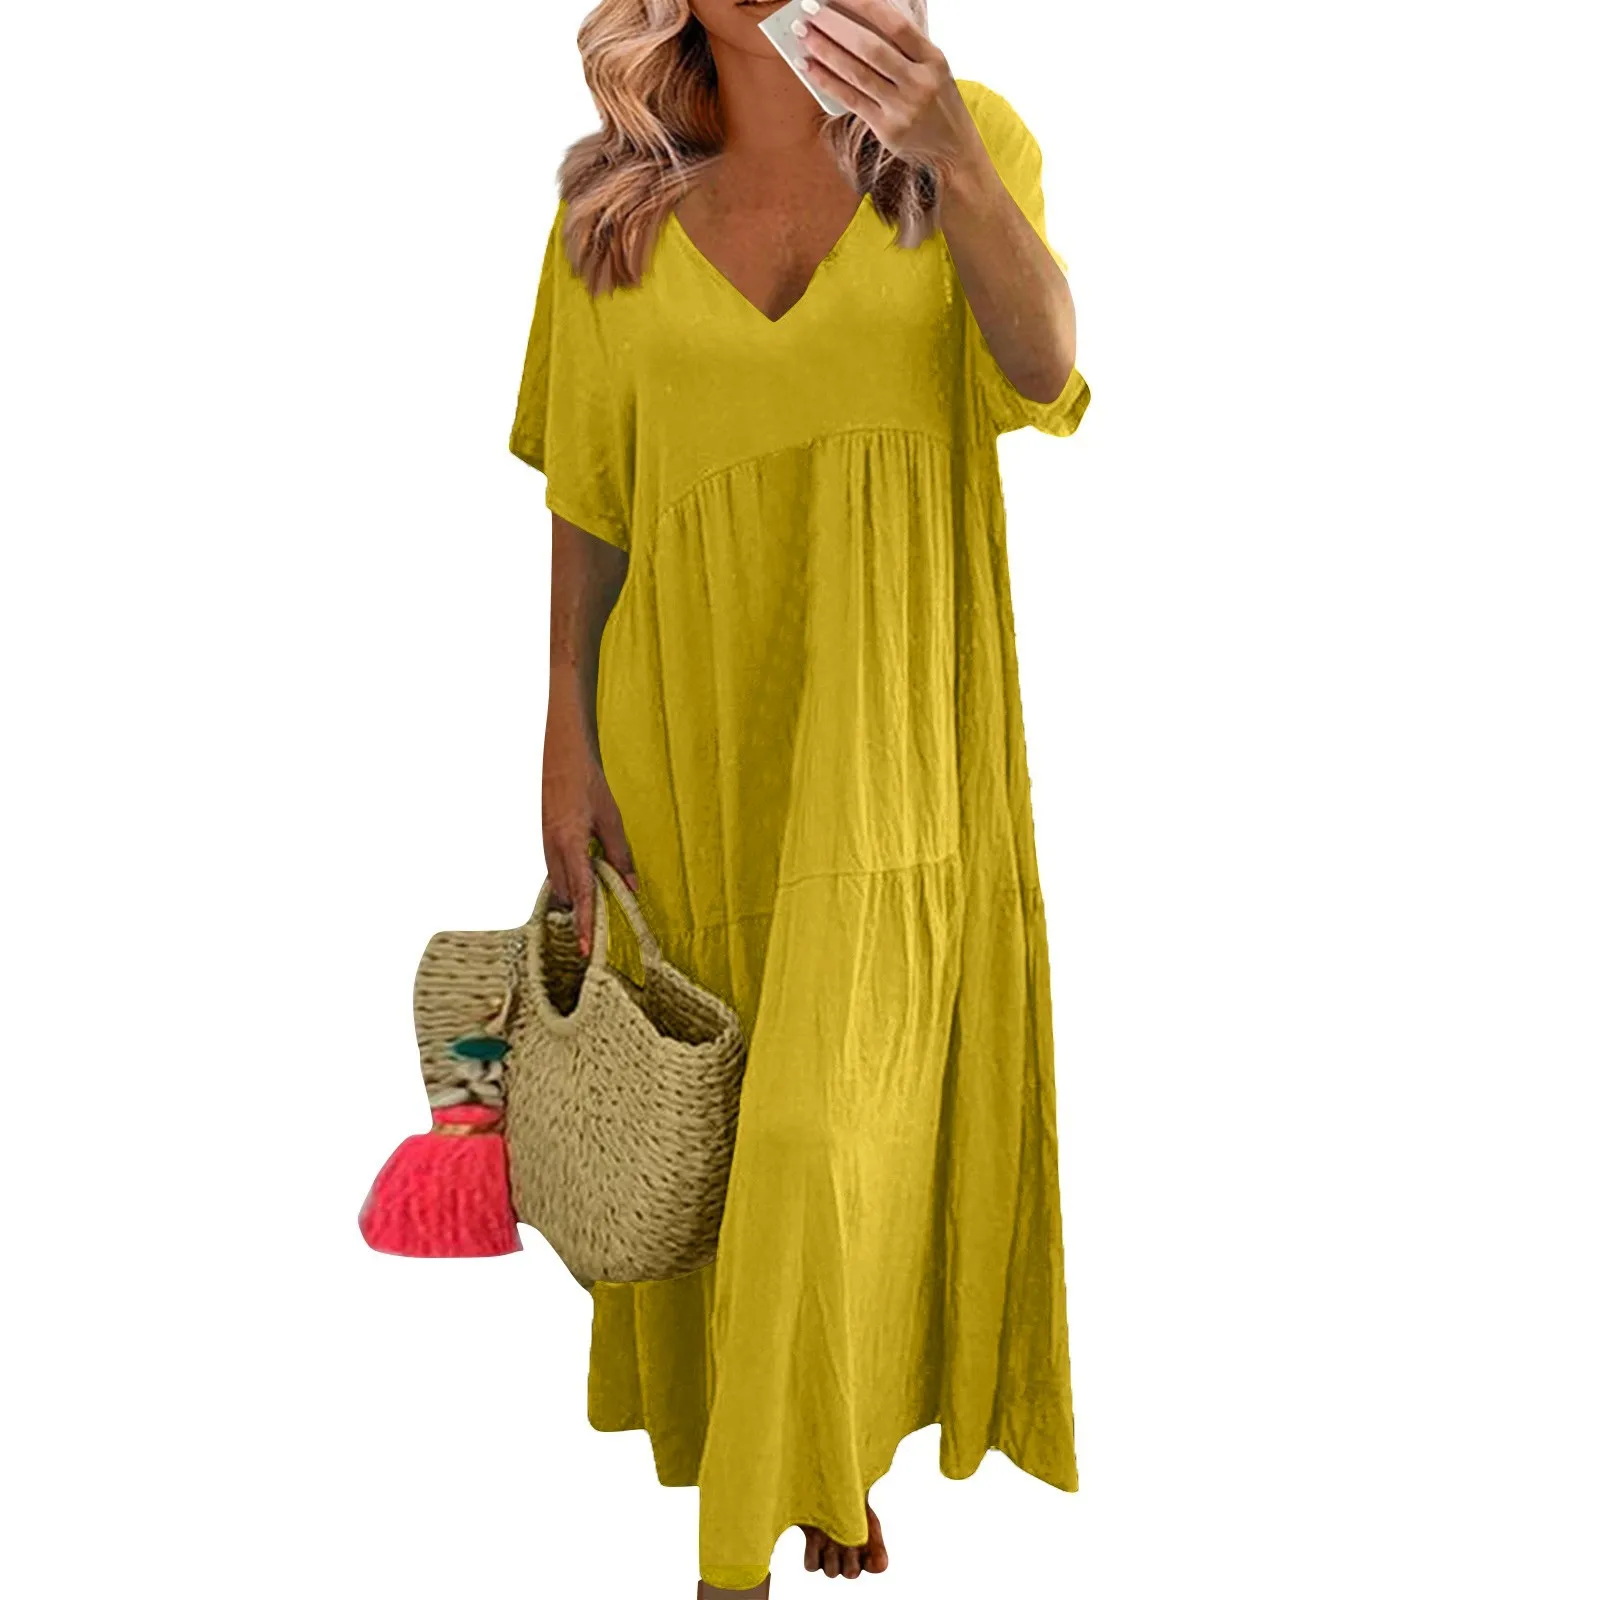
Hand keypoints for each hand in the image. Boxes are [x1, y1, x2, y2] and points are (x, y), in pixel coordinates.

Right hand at [541, 728, 638, 958]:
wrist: (561, 756)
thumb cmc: (587, 783)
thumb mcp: (611, 819)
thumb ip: (620, 854)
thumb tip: (631, 887)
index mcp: (569, 843)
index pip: (580, 892)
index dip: (584, 921)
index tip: (586, 947)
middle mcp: (552, 849)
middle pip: (566, 895)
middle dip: (579, 915)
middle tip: (596, 935)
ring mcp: (545, 845)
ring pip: (558, 885)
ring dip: (574, 899)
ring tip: (593, 913)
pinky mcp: (546, 841)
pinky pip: (555, 872)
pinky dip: (569, 883)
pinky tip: (583, 884)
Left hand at [790, 0, 981, 182]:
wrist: (953, 151)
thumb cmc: (937, 102)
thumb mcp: (932, 68)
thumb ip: (905, 46)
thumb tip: (860, 19)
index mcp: (933, 59)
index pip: (896, 25)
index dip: (864, 5)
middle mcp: (919, 82)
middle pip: (871, 48)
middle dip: (836, 26)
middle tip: (810, 10)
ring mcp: (902, 108)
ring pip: (857, 74)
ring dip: (826, 51)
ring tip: (804, 34)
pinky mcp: (887, 130)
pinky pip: (851, 100)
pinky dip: (827, 81)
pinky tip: (810, 67)